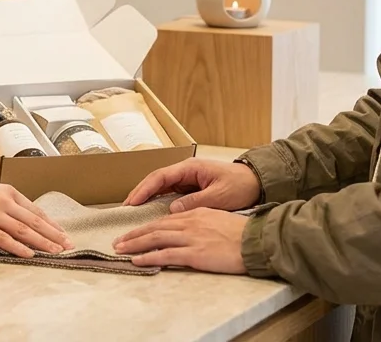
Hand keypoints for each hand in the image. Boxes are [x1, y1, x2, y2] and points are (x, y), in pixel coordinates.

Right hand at [0, 164, 72, 257]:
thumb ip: (6, 202)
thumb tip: (21, 217)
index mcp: (8, 192)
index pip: (35, 210)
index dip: (51, 223)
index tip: (63, 233)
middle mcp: (5, 202)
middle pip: (34, 221)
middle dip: (54, 234)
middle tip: (69, 245)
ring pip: (23, 230)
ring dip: (42, 242)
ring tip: (56, 251)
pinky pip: (3, 238)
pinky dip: (18, 247)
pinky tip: (30, 253)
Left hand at [113, 209, 248, 273]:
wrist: (257, 240)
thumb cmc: (243, 233)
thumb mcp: (219, 219)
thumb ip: (201, 222)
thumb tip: (189, 228)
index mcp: (196, 213)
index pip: (165, 219)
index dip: (147, 226)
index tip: (134, 232)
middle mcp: (190, 223)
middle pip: (155, 227)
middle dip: (134, 234)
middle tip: (118, 241)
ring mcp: (191, 237)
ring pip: (155, 238)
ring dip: (135, 244)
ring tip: (120, 249)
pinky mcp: (195, 253)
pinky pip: (166, 255)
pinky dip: (148, 257)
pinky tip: (137, 260)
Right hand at [123, 158, 261, 212]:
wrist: (256, 182)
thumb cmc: (240, 185)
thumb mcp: (219, 196)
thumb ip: (195, 202)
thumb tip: (171, 209)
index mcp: (190, 168)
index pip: (160, 176)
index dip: (143, 189)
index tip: (131, 202)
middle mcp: (185, 171)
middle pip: (156, 180)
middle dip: (139, 193)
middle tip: (125, 209)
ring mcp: (187, 179)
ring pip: (160, 187)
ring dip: (146, 198)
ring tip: (132, 212)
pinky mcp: (190, 187)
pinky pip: (169, 193)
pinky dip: (158, 201)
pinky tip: (150, 212)